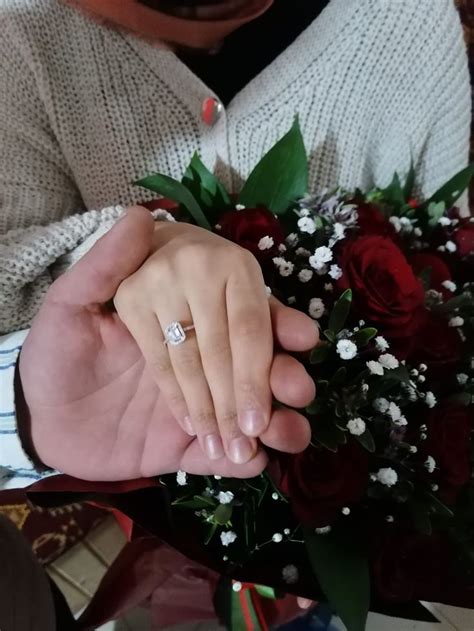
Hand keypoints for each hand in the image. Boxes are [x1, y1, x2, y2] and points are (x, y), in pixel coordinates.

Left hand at [19, 208, 317, 480]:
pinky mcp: (188, 450)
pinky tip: (254, 462)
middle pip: (248, 366)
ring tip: (293, 433)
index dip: (270, 328)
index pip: (231, 321)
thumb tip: (141, 215)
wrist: (38, 420)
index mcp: (183, 318)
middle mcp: (200, 357)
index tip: (301, 337)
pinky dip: (243, 463)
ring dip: (277, 423)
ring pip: (247, 412)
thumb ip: (106, 266)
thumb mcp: (70, 305)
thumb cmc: (55, 355)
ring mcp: (199, 406)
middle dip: (277, 377)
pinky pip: (222, 459)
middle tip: (300, 390)